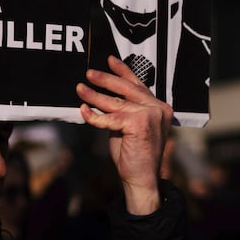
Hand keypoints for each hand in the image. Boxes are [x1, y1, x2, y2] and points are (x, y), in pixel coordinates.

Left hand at [76, 56, 171, 215]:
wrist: (141, 178)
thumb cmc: (134, 154)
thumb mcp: (128, 126)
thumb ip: (122, 110)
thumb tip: (103, 94)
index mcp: (158, 107)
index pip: (138, 85)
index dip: (123, 71)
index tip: (110, 60)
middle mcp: (158, 108)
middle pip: (127, 89)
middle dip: (106, 80)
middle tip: (89, 73)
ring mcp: (150, 115)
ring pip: (116, 102)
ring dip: (94, 95)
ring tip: (80, 89)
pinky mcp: (139, 124)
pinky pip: (111, 118)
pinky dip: (94, 116)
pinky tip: (84, 111)